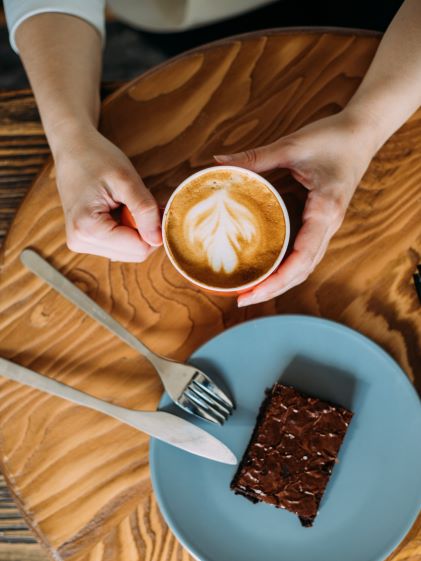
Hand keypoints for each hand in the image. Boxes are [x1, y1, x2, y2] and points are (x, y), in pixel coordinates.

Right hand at [54, 126, 161, 260]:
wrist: (72, 148)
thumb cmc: (96, 158)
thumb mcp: (126, 180)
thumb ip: (145, 210)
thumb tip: (158, 241)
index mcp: (87, 230)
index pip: (139, 249)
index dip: (152, 228)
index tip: (148, 203)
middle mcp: (81, 242)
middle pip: (134, 253)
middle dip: (143, 229)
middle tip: (135, 200)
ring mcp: (81, 242)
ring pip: (129, 250)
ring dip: (135, 228)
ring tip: (123, 202)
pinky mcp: (85, 240)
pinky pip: (119, 244)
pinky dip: (127, 228)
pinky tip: (118, 209)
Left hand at [215, 110, 376, 305]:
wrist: (362, 132)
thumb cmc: (333, 138)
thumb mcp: (291, 146)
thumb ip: (255, 157)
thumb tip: (218, 162)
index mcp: (325, 210)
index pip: (302, 258)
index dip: (277, 280)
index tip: (252, 292)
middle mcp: (328, 225)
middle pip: (303, 270)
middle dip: (274, 289)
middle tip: (242, 299)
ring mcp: (327, 226)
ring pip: (305, 265)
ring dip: (280, 281)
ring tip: (251, 290)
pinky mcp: (321, 222)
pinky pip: (305, 251)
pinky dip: (286, 266)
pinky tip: (267, 269)